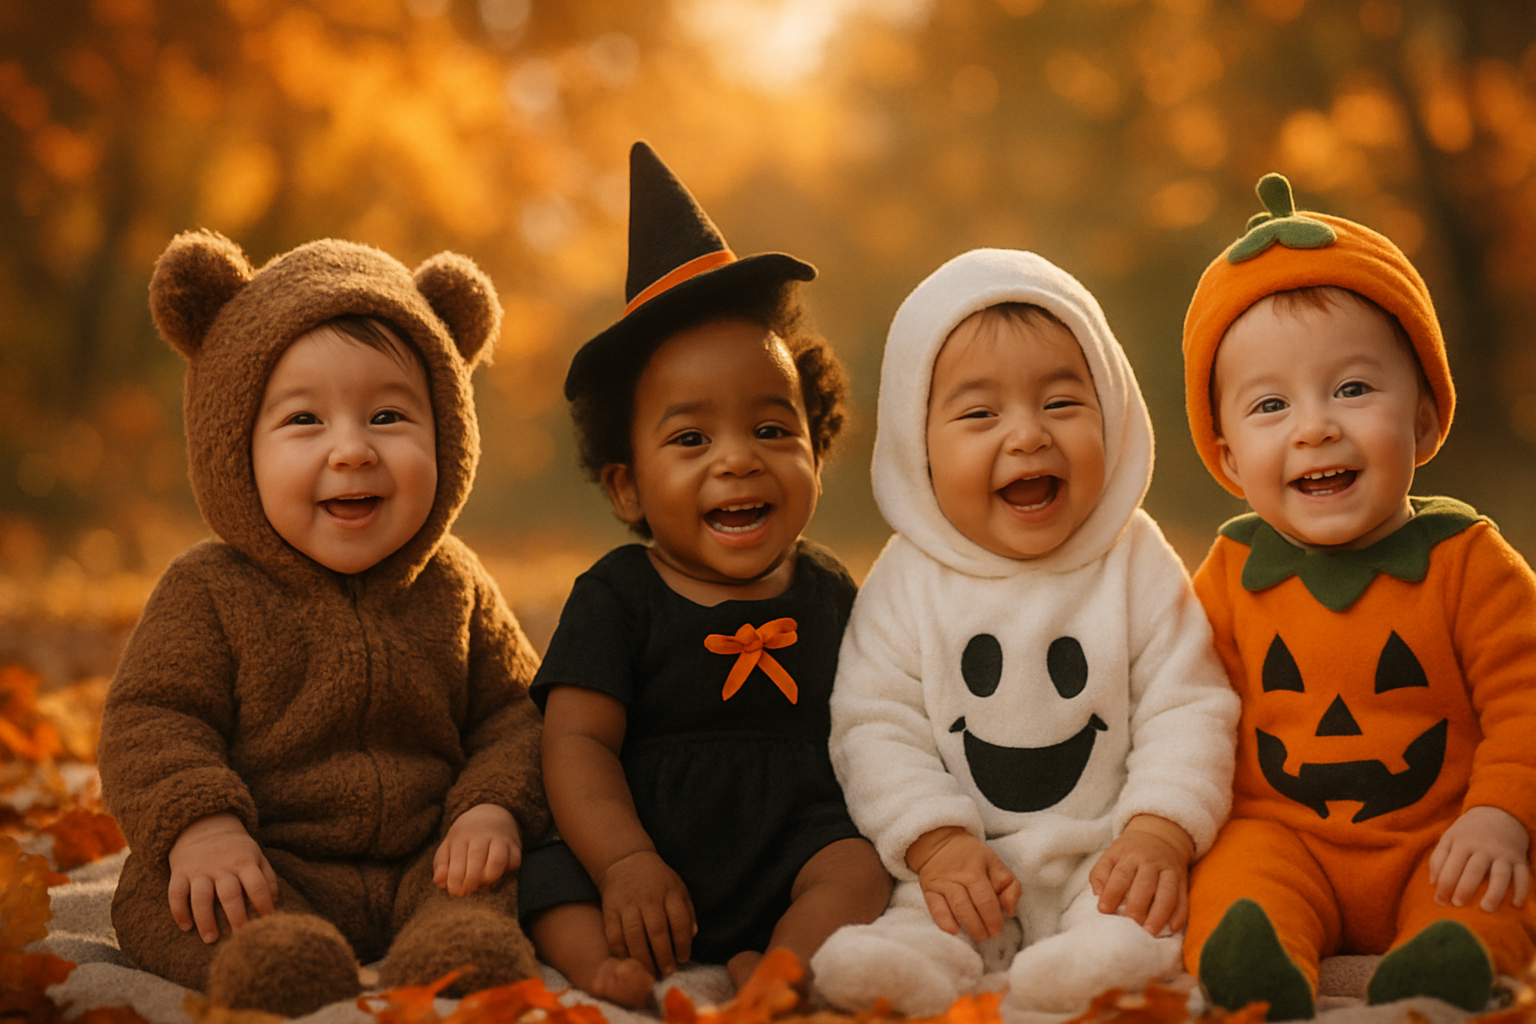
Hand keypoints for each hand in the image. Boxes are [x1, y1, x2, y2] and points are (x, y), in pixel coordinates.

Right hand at [167, 812, 277, 942]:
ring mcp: (199, 870)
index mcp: (244, 862)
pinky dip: (179, 911)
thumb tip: (274, 901)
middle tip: (241, 937)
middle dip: (236, 917)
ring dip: (205, 920)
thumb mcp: (256, 855)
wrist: (204, 826)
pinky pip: (176, 893)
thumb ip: (267, 877)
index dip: (263, 904)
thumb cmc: (236, 849)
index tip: (266, 922)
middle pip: (229, 893)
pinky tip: (186, 927)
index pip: (257, 884)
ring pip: (201, 897)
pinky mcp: (180, 872)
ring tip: (211, 938)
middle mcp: (222, 867)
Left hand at [434, 803, 521, 895]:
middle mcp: (482, 836)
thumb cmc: (465, 839)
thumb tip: (440, 881)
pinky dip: (507, 872)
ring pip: (498, 859)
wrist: (489, 815)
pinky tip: (497, 875)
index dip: (456, 879)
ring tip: (483, 884)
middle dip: (471, 880)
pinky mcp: (515, 846)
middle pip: (477, 858)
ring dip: (490, 877)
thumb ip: (441, 865)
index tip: (455, 891)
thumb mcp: (448, 847)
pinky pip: (515, 861)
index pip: (458, 860)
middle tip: (466, 891)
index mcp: (462, 836)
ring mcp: (500, 840)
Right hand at [598, 850, 694, 976]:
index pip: (679, 921)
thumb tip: (693, 934)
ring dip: (643, 958)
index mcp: (669, 892)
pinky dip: (621, 953)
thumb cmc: (657, 880)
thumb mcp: (678, 888)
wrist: (625, 861)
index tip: (683, 958)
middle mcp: (648, 898)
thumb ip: (687, 911)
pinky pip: (614, 936)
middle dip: (664, 956)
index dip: (683, 943)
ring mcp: (627, 904)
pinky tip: (630, 962)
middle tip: (668, 971)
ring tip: (651, 972)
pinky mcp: (610, 910)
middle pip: (657, 931)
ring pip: (634, 936)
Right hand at [906, 826, 1020, 940]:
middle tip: (989, 935)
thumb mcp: (994, 862)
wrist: (940, 843)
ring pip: (956, 908)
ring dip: (969, 926)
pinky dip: (944, 921)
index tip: (998, 928)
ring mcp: (941, 884)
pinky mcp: (929, 890)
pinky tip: (954, 931)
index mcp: (976, 870)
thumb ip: (1009, 884)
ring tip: (979, 935)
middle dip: (982, 926)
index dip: (994, 917)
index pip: (986, 899)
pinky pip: (935, 908)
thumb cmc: (972, 857)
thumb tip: (1009, 909)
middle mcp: (957, 876)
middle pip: (970, 906)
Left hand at [1089, 814, 1194, 935]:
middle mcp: (1151, 863)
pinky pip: (1183, 898)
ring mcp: (1169, 871)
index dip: (1111, 893)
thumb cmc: (1129, 852)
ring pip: (1167, 892)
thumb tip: (1098, 896)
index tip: (1103, 910)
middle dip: (1136, 906)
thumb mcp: (1110, 855)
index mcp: (1130, 856)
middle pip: (1145, 885)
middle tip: (1129, 925)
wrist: (1159, 835)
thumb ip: (1100, 874)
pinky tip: (1173, 927)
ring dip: (1160, 913)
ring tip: (1150, 932)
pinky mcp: (1182, 880)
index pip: (1121, 875)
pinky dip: (1180, 913)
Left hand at [1429, 805, 1530, 911]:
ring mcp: (1503, 855)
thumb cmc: (1467, 833)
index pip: (1452, 865)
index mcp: (1463, 843)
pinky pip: (1523, 876)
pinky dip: (1521, 890)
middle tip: (1458, 904)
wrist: (1497, 815)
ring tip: (1486, 908)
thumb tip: (1433, 883)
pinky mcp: (1519, 860)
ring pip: (1500, 875)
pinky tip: (1515, 904)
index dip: (1445, 883)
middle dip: (1465, 887)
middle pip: (1474, 870)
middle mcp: (1484, 849)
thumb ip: (1438, 859)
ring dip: (1494, 892)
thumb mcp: (1449, 838)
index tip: (1440, 901)